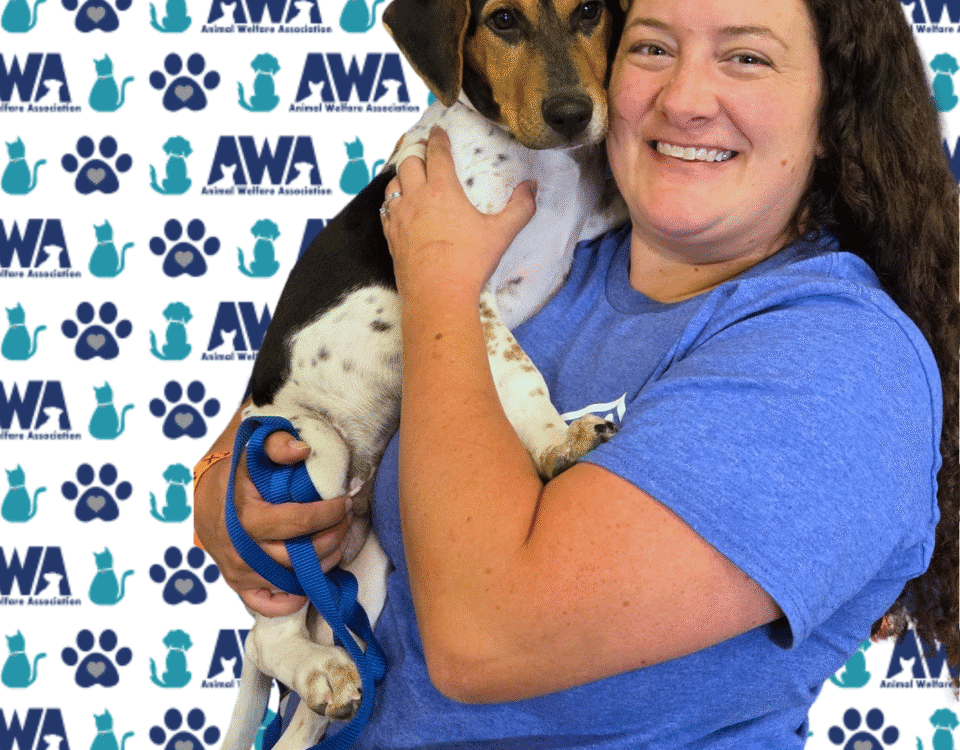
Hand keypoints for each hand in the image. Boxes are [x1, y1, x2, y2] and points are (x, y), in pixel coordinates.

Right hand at [195, 429, 352, 616]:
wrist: (207, 496)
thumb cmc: (237, 473)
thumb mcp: (252, 451)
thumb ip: (276, 445)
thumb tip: (302, 450)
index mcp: (246, 517)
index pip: (299, 522)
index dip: (329, 513)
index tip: (345, 502)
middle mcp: (241, 550)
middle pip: (300, 555)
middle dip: (333, 537)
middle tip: (346, 521)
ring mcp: (239, 571)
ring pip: (291, 580)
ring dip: (322, 563)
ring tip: (338, 542)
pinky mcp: (239, 585)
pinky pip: (266, 604)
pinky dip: (290, 601)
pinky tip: (310, 582)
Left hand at [380, 126, 536, 303]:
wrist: (436, 296)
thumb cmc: (469, 263)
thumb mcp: (501, 234)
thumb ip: (520, 208)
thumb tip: (531, 187)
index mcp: (442, 190)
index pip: (436, 154)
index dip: (437, 139)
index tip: (438, 132)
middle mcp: (416, 198)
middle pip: (408, 162)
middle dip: (415, 152)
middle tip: (422, 149)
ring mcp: (399, 218)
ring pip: (392, 184)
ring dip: (400, 175)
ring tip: (409, 175)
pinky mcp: (391, 238)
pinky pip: (385, 210)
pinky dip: (391, 202)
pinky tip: (397, 207)